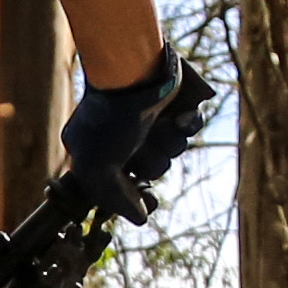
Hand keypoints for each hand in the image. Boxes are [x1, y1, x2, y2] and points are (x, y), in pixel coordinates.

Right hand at [62, 48, 214, 204]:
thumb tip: (141, 219)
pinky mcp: (174, 102)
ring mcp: (151, 118)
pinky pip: (190, 126)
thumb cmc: (108, 117)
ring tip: (158, 121)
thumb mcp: (97, 167)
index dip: (135, 196)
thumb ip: (114, 198)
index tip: (147, 202)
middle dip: (153, 159)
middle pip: (154, 168)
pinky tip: (177, 112)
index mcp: (100, 150)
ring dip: (170, 140)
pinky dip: (187, 122)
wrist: (133, 68)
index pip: (122, 186)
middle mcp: (125, 136)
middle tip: (140, 142)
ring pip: (174, 148)